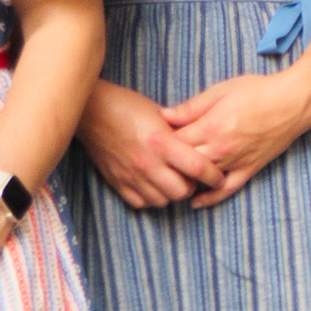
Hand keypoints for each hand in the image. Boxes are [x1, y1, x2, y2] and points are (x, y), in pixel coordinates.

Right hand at [78, 80, 222, 210]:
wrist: (91, 111)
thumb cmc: (129, 107)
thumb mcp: (161, 115)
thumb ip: (182, 133)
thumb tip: (204, 146)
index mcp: (162, 143)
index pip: (198, 168)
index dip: (213, 175)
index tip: (219, 176)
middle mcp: (147, 163)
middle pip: (182, 192)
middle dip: (192, 186)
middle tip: (192, 177)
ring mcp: (130, 175)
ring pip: (162, 201)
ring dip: (171, 193)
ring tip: (172, 180)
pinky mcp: (116, 182)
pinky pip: (140, 203)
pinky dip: (150, 197)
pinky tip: (153, 184)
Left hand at [158, 70, 310, 203]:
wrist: (294, 102)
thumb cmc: (258, 91)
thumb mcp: (220, 91)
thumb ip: (190, 107)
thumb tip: (162, 116)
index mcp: (210, 127)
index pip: (172, 143)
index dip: (158, 142)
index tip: (151, 137)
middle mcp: (221, 149)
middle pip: (182, 165)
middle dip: (167, 163)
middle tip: (156, 159)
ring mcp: (236, 162)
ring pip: (201, 179)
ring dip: (184, 180)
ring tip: (169, 177)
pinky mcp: (249, 169)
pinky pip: (227, 189)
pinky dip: (210, 198)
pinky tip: (196, 202)